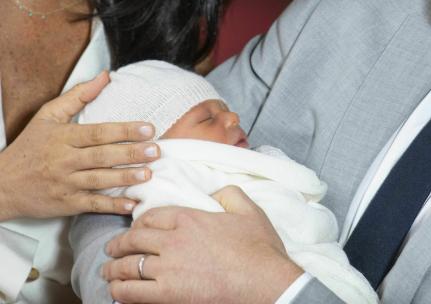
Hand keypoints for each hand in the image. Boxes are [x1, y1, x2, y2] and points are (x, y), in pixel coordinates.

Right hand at [0, 71, 159, 219]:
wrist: (1, 185)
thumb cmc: (29, 147)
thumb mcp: (48, 116)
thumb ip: (78, 95)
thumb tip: (105, 76)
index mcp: (63, 137)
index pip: (98, 133)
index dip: (124, 131)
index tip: (149, 128)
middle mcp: (64, 160)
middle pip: (102, 156)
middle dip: (131, 153)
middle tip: (156, 150)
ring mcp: (65, 184)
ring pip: (99, 180)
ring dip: (125, 178)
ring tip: (148, 174)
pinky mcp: (65, 204)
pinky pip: (91, 204)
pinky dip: (111, 206)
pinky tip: (131, 204)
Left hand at [104, 186, 303, 303]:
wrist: (265, 282)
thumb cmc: (260, 249)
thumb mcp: (249, 210)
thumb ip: (230, 194)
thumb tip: (216, 192)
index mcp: (190, 218)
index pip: (152, 216)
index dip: (138, 222)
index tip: (135, 228)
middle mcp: (174, 240)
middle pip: (134, 239)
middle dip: (119, 244)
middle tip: (112, 249)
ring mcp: (168, 268)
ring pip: (128, 266)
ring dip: (114, 269)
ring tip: (108, 272)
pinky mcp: (168, 294)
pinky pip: (133, 292)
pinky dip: (120, 291)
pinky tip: (117, 292)